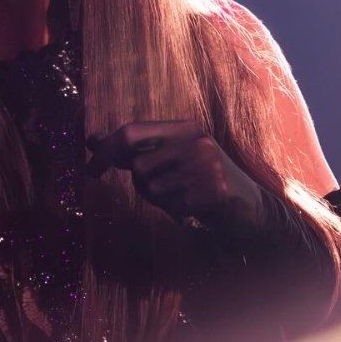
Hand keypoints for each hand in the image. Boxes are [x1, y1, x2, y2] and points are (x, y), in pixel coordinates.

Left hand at [85, 120, 265, 229]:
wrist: (250, 207)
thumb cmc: (204, 180)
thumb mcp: (174, 156)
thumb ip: (136, 149)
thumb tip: (92, 140)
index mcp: (186, 127)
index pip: (131, 132)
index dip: (105, 151)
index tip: (90, 170)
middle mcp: (197, 141)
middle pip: (138, 165)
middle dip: (141, 183)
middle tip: (160, 191)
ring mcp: (206, 166)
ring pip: (151, 189)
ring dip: (160, 200)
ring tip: (184, 197)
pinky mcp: (213, 191)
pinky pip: (171, 207)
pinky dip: (177, 213)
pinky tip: (195, 208)